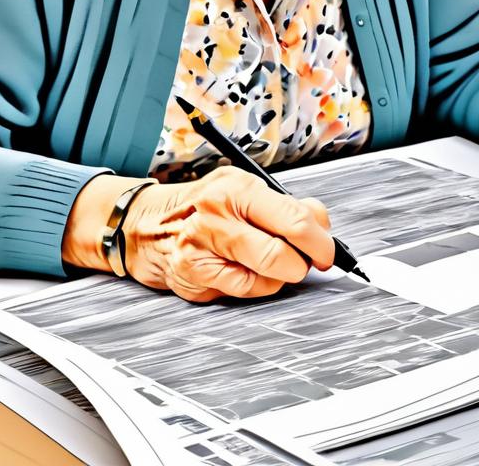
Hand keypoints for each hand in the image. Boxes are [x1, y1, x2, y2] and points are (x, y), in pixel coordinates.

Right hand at [62, 168, 334, 302]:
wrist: (149, 226)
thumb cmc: (206, 207)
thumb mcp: (245, 189)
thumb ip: (286, 204)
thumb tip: (323, 225)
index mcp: (237, 187)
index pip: (294, 218)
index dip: (321, 241)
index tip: (328, 251)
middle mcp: (217, 214)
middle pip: (283, 253)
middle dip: (304, 263)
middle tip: (307, 262)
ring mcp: (203, 247)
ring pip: (267, 277)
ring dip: (281, 276)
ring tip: (275, 264)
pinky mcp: (193, 276)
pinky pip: (245, 291)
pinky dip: (257, 287)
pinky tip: (248, 273)